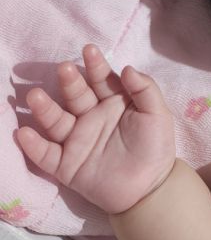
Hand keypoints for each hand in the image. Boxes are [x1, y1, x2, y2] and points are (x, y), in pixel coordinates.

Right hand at [16, 45, 175, 213]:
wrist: (150, 189)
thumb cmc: (155, 147)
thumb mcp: (157, 114)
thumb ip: (145, 89)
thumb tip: (127, 67)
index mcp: (113, 103)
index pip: (101, 79)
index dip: (95, 65)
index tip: (89, 50)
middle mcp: (92, 118)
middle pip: (76, 96)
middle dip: (69, 82)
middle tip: (64, 68)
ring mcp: (77, 140)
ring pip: (57, 121)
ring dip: (45, 108)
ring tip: (35, 95)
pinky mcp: (66, 166)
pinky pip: (46, 155)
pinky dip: (33, 145)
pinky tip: (23, 132)